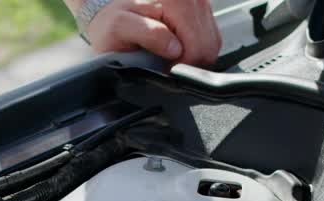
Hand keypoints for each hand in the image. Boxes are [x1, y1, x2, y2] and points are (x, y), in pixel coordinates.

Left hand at [77, 0, 221, 66]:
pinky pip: (210, 36)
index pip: (197, 45)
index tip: (167, 71)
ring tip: (171, 58)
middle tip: (168, 66)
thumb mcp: (120, 27)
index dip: (183, 65)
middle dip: (190, 61)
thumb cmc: (113, 21)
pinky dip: (197, 48)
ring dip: (194, 56)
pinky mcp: (201, 10)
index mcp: (174, 0)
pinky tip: (179, 49)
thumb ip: (149, 35)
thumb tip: (175, 48)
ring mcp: (198, 3)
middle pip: (208, 44)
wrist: (110, 11)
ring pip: (212, 42)